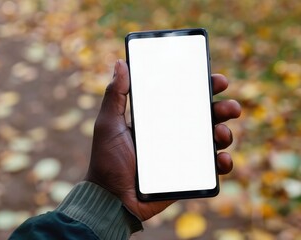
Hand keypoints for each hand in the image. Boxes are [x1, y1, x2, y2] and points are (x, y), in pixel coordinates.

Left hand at [85, 59, 240, 220]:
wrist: (111, 198)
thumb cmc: (107, 160)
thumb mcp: (108, 124)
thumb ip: (115, 95)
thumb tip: (120, 64)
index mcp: (158, 117)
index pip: (184, 97)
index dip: (203, 87)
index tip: (216, 80)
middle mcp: (173, 132)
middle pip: (205, 115)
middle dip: (223, 108)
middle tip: (230, 108)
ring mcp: (182, 153)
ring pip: (213, 138)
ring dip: (225, 132)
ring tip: (221, 133)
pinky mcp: (188, 174)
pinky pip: (212, 167)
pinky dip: (223, 162)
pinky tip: (221, 160)